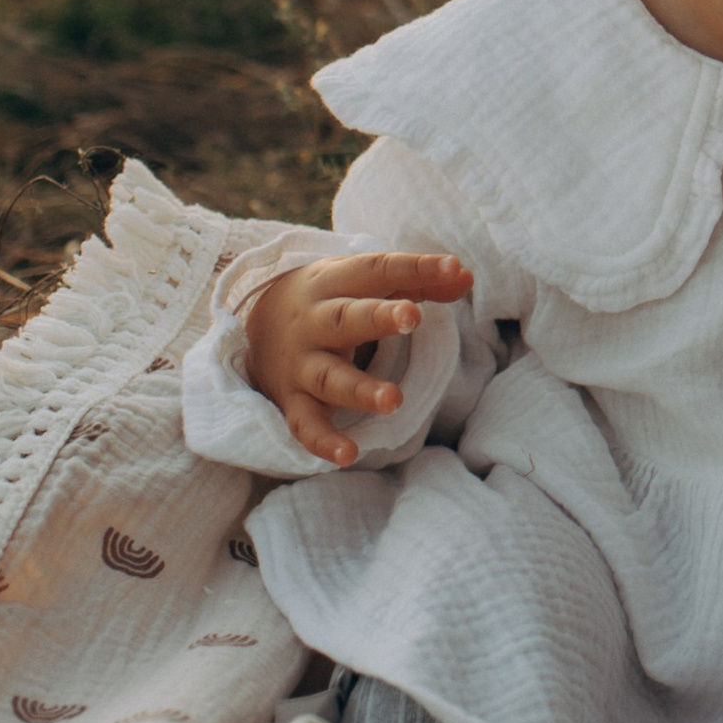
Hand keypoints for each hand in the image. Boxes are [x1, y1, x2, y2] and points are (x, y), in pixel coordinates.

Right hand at [242, 251, 471, 467]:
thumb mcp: (363, 282)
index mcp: (334, 283)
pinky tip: (348, 454)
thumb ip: (417, 282)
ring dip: (360, 389)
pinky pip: (305, 424)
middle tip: (414, 317)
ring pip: (330, 376)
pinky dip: (323, 441)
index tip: (454, 268)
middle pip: (346, 318)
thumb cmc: (331, 300)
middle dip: (378, 318)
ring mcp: (301, 364)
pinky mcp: (292, 401)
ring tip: (394, 400)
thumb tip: (465, 277)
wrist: (256, 326)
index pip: (376, 270)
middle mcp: (314, 322)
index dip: (415, 268)